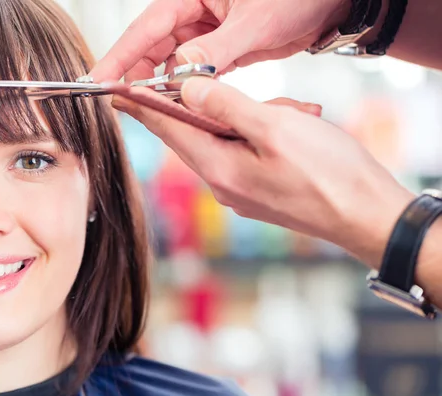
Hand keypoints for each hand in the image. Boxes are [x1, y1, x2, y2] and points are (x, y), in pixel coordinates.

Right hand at [89, 0, 350, 82]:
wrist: (330, 2)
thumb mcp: (255, 22)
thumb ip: (216, 50)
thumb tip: (180, 75)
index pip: (147, 26)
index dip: (121, 54)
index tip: (99, 79)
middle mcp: (194, 10)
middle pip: (152, 46)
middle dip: (136, 74)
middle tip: (121, 102)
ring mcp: (207, 31)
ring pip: (171, 62)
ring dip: (161, 85)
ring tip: (149, 107)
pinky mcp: (221, 49)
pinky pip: (194, 71)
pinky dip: (187, 88)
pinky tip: (180, 103)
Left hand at [112, 78, 415, 265]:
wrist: (368, 216)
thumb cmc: (328, 174)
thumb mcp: (274, 127)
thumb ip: (226, 106)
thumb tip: (186, 91)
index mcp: (218, 168)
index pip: (167, 129)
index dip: (141, 106)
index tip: (117, 91)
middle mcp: (221, 183)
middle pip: (198, 133)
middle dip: (224, 107)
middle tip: (267, 105)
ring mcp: (240, 190)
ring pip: (228, 139)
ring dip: (255, 120)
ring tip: (298, 122)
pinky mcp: (258, 191)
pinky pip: (246, 152)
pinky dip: (265, 135)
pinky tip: (296, 133)